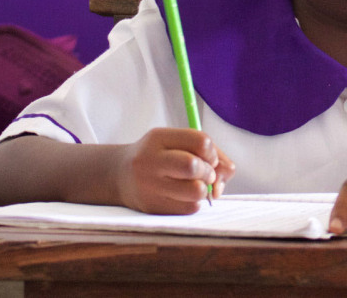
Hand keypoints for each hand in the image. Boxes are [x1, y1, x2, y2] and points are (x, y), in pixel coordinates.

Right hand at [114, 128, 234, 213]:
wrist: (118, 176)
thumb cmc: (158, 157)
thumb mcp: (176, 144)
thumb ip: (209, 152)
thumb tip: (228, 172)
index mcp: (158, 138)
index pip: (200, 140)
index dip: (212, 152)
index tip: (207, 158)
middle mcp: (150, 160)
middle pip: (194, 165)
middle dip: (208, 172)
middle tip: (204, 175)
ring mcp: (149, 185)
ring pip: (195, 191)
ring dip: (203, 190)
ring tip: (195, 187)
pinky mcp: (152, 207)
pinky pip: (189, 208)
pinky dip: (194, 203)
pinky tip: (184, 197)